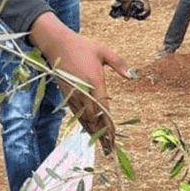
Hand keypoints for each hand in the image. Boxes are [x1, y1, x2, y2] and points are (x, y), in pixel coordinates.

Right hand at [29, 13, 131, 152]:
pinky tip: (89, 130)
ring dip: (92, 132)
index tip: (114, 135)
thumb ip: (119, 63)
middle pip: (94, 118)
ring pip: (84, 118)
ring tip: (101, 144)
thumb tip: (133, 76)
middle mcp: (83, 91)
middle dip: (102, 133)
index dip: (109, 123)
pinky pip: (76, 113)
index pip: (104, 108)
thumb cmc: (81, 46)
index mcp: (94, 81)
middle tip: (110, 147)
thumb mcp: (103, 51)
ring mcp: (73, 94)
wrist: (56, 44)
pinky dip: (83, 123)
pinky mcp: (66, 95)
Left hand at [111, 0, 150, 20]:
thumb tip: (126, 20)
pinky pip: (140, 7)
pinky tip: (130, 11)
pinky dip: (136, 10)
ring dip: (138, 13)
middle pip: (147, 11)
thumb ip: (125, 10)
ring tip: (132, 15)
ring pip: (143, 9)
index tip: (136, 17)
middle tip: (135, 17)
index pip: (147, 10)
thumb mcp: (124, 0)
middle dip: (141, 16)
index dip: (142, 15)